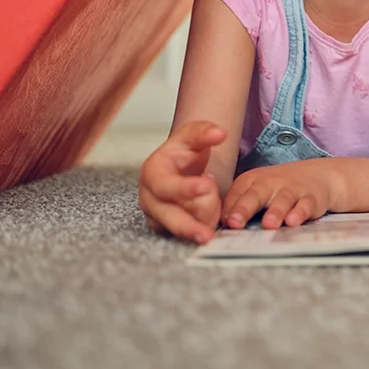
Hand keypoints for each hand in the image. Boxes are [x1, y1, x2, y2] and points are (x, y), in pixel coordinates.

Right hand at [138, 120, 226, 243]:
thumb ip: (204, 132)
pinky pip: (188, 235)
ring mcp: (157, 216)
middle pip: (169, 217)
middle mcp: (149, 199)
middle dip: (189, 225)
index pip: (165, 185)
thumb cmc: (182, 154)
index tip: (205, 186)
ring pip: (183, 227)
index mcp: (152, 173)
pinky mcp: (166, 229)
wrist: (179, 169)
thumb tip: (219, 133)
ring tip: (210, 195)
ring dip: (205, 215)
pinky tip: (210, 212)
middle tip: (207, 234)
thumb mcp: (192, 137)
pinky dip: (204, 225)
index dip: (184, 188)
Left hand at [221, 160, 341, 229]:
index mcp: (252, 181)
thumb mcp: (257, 190)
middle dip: (244, 208)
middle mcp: (270, 183)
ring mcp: (291, 189)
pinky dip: (301, 212)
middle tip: (235, 223)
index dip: (229, 207)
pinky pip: (306, 204)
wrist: (318, 175)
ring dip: (275, 212)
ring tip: (269, 224)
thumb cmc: (279, 188)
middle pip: (256, 194)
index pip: (237, 193)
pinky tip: (294, 221)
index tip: (222, 222)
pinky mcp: (311, 197)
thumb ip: (238, 205)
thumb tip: (216, 227)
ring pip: (282, 200)